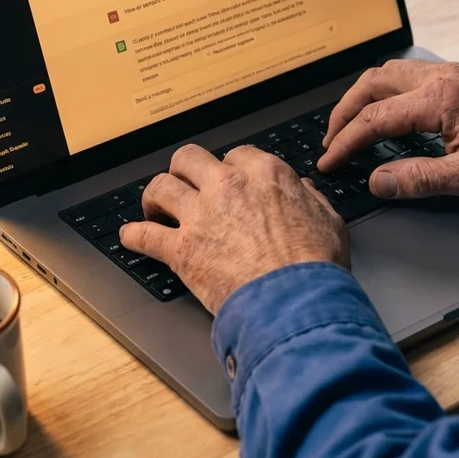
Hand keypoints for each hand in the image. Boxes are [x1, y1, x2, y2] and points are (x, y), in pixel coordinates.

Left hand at [119, 145, 348, 314]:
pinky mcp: (181, 249)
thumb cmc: (315, 266)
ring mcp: (200, 215)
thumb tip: (301, 190)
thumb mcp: (328, 221)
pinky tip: (131, 238)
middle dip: (184, 172)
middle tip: (185, 187)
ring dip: (155, 198)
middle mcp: (227, 186)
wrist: (296, 301)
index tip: (225, 183)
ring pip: (160, 187)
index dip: (228, 170)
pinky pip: (143, 235)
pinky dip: (133, 237)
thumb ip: (310, 199)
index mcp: (264, 174)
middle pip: (188, 159)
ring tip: (155, 209)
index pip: (235, 155)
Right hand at [319, 61, 458, 199]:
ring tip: (351, 124)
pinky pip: (409, 74)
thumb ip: (418, 179)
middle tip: (330, 140)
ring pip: (389, 73)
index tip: (329, 161)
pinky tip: (388, 110)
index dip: (345, 143)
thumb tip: (378, 181)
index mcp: (438, 100)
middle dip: (344, 112)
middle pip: (372, 83)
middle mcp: (441, 77)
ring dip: (363, 97)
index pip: (374, 119)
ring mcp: (451, 72)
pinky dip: (386, 91)